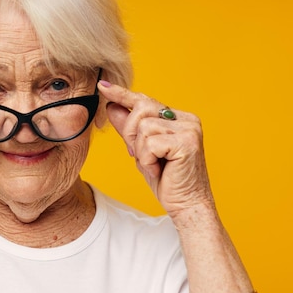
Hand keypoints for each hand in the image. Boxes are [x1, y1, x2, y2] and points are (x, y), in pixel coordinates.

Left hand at [97, 81, 214, 217]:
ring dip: (140, 151)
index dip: (123, 95)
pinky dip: (147, 160)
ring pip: (143, 128)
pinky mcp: (186, 142)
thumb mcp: (141, 152)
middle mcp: (187, 119)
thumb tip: (112, 106)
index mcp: (179, 118)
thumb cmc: (167, 181)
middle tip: (138, 155)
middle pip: (141, 109)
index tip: (103, 86)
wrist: (186, 205)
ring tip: (154, 165)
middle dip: (130, 133)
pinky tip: (159, 170)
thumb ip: (129, 129)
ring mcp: (189, 129)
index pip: (146, 100)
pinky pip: (149, 143)